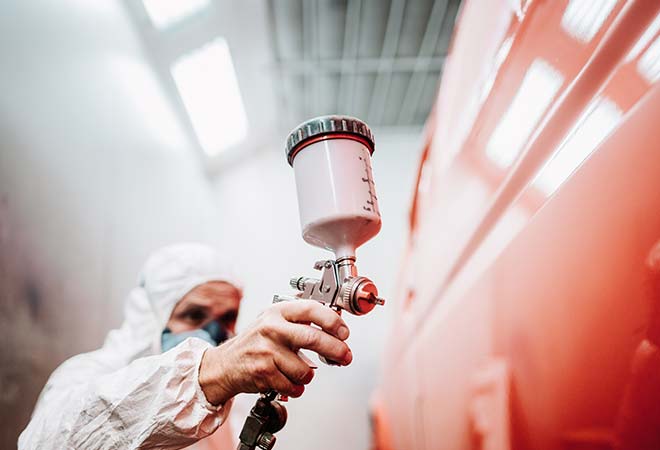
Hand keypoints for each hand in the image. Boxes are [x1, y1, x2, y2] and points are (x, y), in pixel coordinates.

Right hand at [199, 301, 351, 404]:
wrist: (224, 365)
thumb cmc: (254, 343)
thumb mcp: (274, 321)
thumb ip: (300, 320)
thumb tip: (336, 323)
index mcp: (277, 312)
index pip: (311, 310)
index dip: (332, 321)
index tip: (344, 332)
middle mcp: (271, 328)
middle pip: (313, 338)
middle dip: (336, 349)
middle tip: (345, 356)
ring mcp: (266, 351)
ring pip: (305, 369)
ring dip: (308, 375)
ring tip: (298, 371)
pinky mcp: (263, 373)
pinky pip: (293, 385)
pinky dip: (296, 388)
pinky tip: (287, 381)